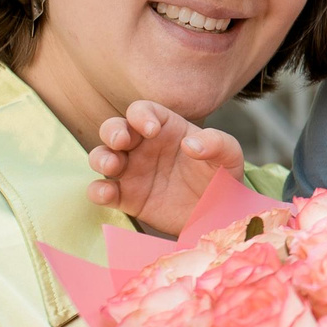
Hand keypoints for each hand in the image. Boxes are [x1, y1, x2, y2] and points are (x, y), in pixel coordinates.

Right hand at [85, 100, 245, 236]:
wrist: (219, 215)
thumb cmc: (222, 178)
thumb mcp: (229, 157)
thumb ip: (216, 143)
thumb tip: (190, 143)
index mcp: (165, 128)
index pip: (142, 111)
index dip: (141, 115)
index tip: (152, 129)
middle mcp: (143, 146)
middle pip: (114, 129)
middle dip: (112, 131)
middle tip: (122, 141)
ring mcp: (132, 172)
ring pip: (102, 156)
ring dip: (100, 157)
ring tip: (113, 166)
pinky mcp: (127, 198)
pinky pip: (102, 191)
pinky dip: (97, 190)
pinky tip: (106, 193)